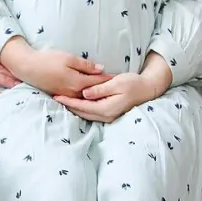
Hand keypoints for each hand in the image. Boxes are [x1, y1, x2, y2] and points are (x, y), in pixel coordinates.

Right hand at [0, 38, 110, 97]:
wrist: (28, 67)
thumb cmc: (47, 59)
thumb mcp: (68, 58)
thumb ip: (85, 65)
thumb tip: (101, 69)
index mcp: (77, 82)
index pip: (98, 82)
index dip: (109, 79)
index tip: (120, 78)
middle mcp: (73, 92)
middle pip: (93, 92)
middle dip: (105, 89)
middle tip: (117, 86)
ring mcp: (66, 94)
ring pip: (85, 97)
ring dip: (96, 94)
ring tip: (106, 91)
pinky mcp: (60, 94)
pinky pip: (76, 97)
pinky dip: (85, 95)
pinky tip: (89, 93)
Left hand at [54, 59, 170, 122]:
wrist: (147, 89)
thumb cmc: (133, 83)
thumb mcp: (116, 83)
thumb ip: (99, 89)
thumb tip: (84, 94)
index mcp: (106, 108)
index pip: (82, 106)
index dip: (68, 101)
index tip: (56, 96)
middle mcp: (106, 116)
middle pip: (81, 112)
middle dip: (67, 106)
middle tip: (54, 97)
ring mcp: (107, 117)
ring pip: (85, 114)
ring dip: (73, 108)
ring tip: (61, 100)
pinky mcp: (108, 114)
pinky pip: (91, 113)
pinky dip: (81, 108)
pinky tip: (74, 103)